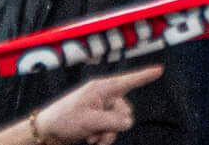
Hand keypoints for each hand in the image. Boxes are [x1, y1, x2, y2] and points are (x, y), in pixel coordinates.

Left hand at [35, 65, 164, 144]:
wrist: (48, 132)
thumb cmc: (65, 120)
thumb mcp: (91, 121)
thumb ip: (114, 121)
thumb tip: (127, 122)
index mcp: (101, 88)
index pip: (127, 81)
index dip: (145, 76)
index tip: (160, 70)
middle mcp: (103, 96)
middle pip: (126, 111)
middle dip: (115, 126)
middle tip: (96, 131)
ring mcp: (101, 108)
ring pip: (120, 123)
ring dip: (108, 134)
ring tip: (92, 137)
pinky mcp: (98, 119)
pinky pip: (112, 129)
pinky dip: (104, 137)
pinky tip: (91, 140)